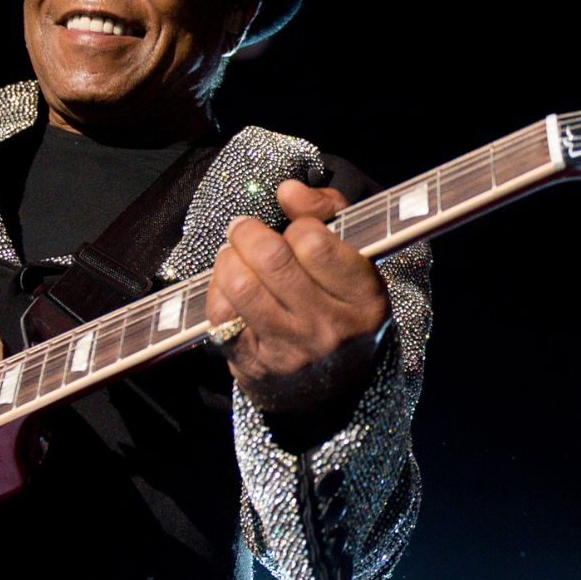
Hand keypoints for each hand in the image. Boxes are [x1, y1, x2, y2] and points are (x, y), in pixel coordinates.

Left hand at [208, 179, 390, 419]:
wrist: (333, 390)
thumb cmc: (340, 307)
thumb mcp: (354, 256)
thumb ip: (327, 211)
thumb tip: (288, 189)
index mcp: (364, 297)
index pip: (314, 242)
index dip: (296, 226)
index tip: (294, 231)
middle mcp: (330, 328)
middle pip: (272, 259)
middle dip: (248, 233)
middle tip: (243, 229)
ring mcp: (292, 351)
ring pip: (241, 285)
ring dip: (228, 259)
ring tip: (232, 255)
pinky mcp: (255, 365)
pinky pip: (220, 314)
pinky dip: (216, 291)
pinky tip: (228, 289)